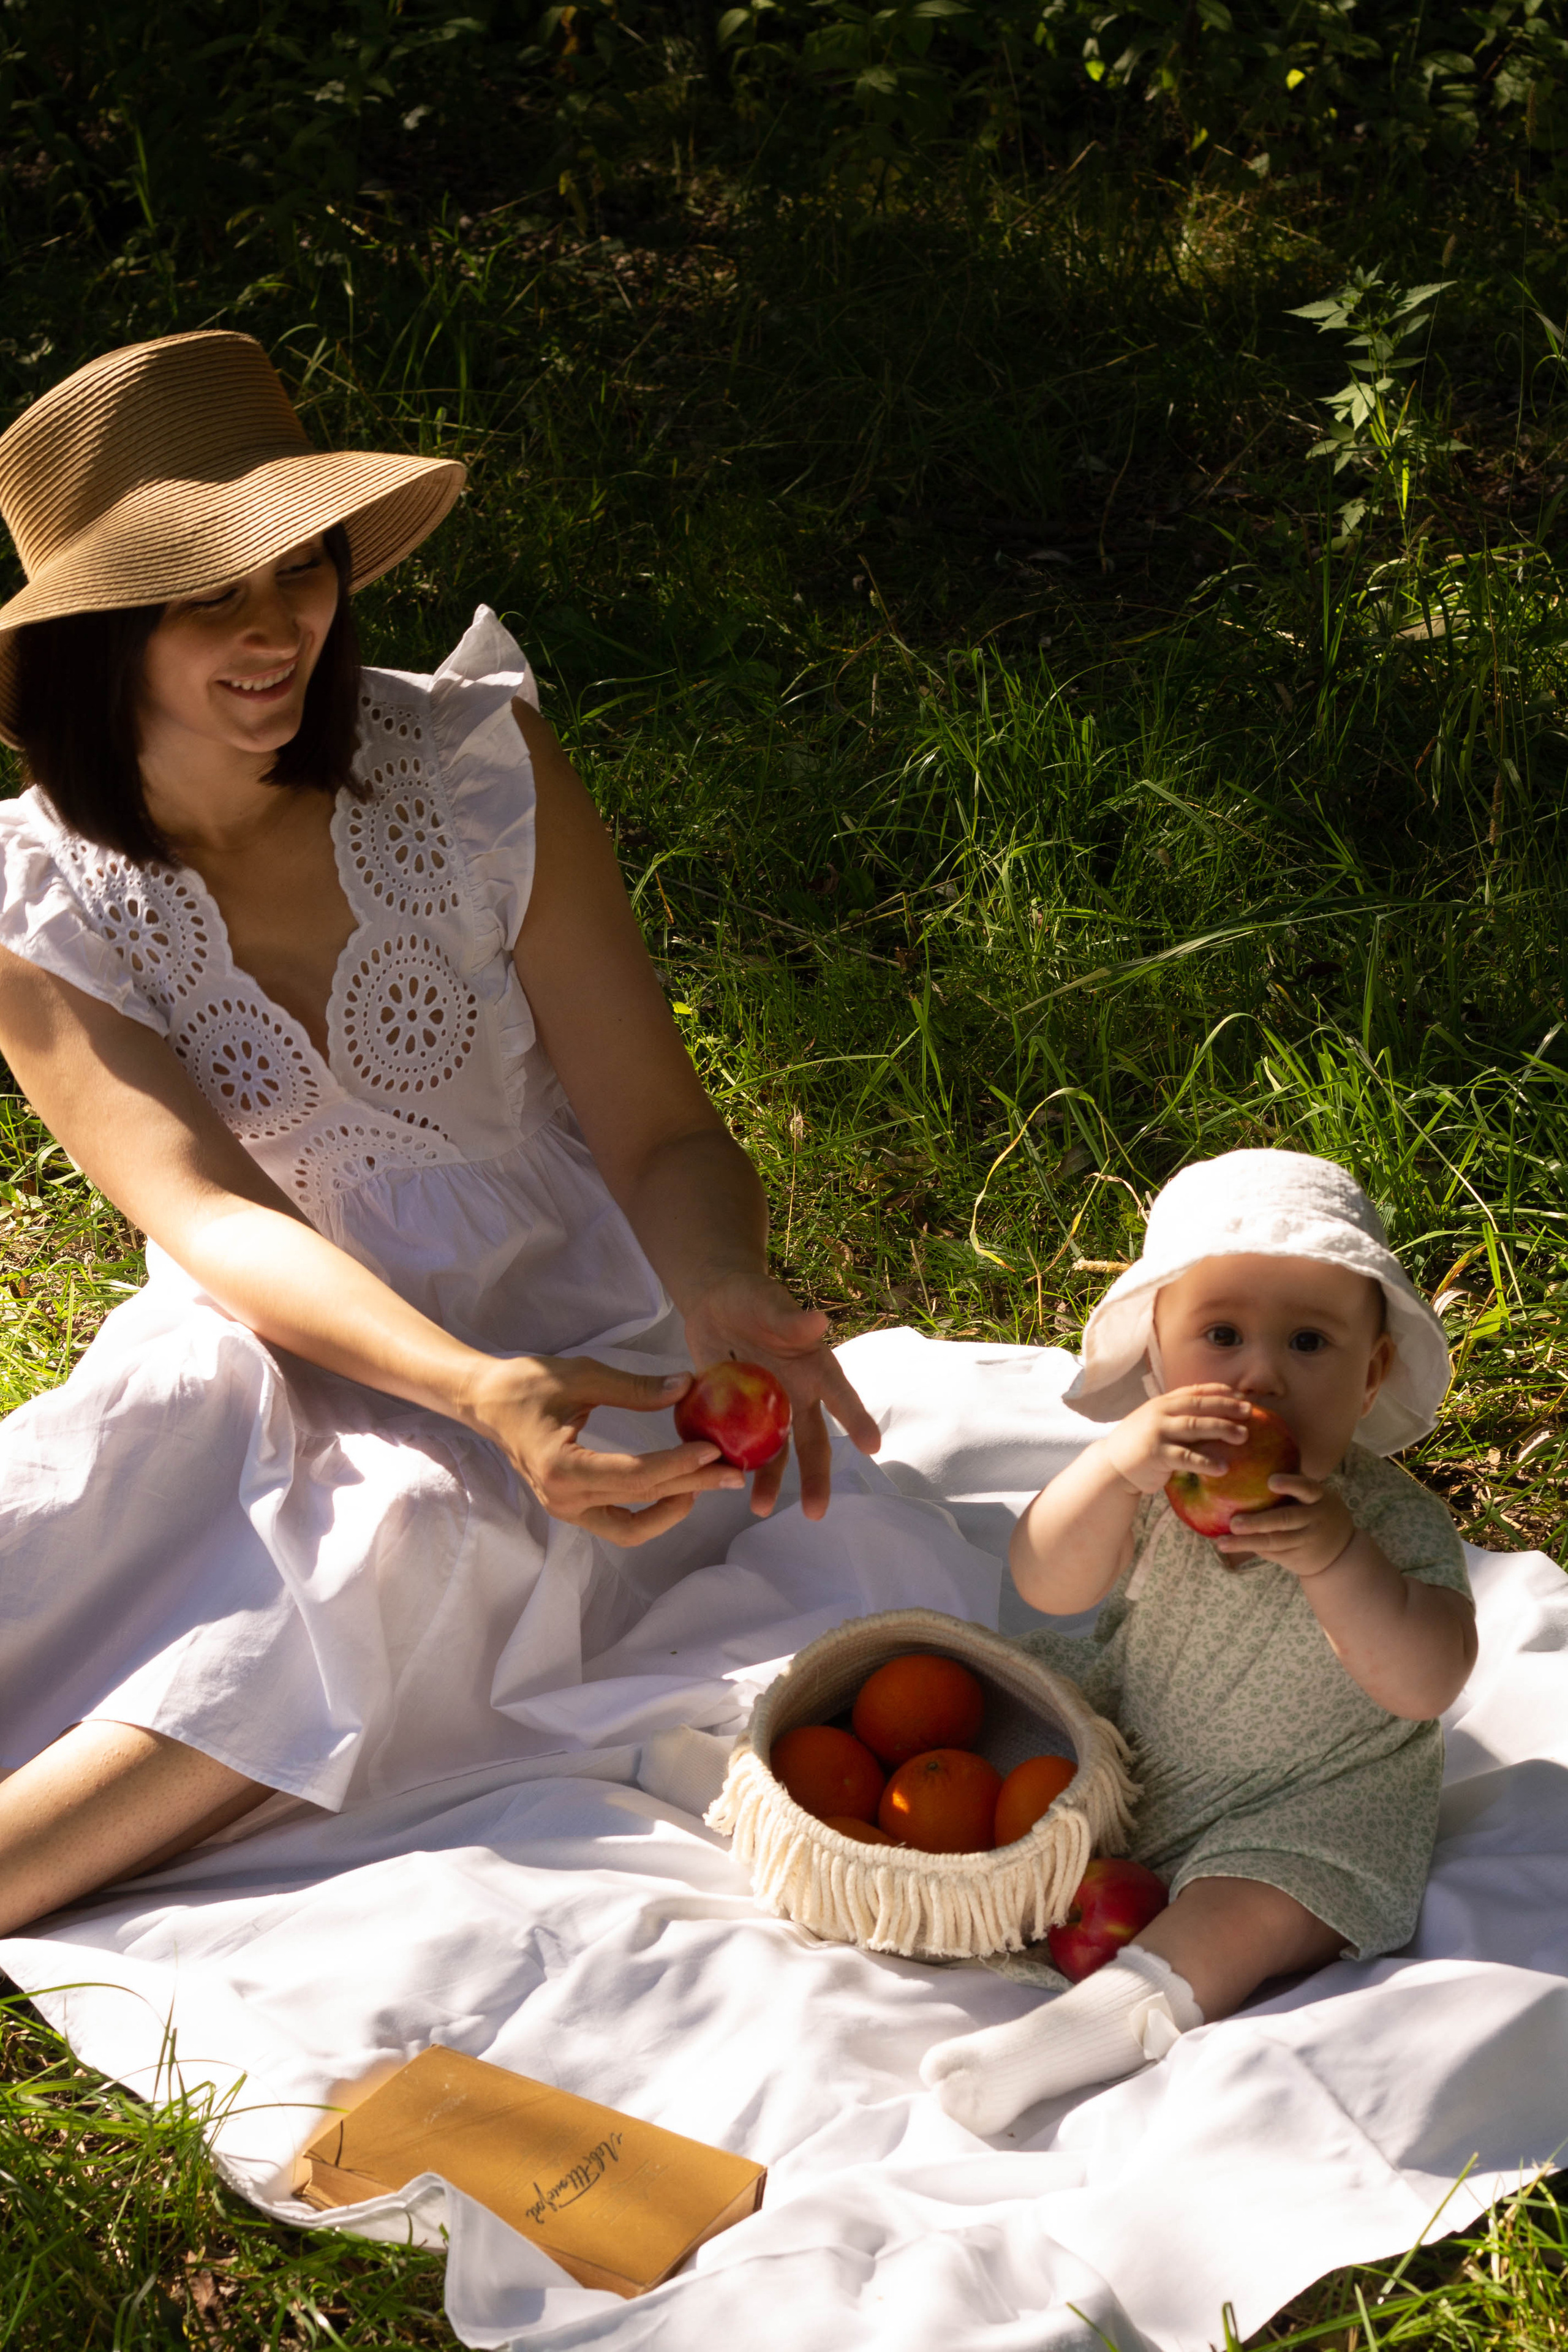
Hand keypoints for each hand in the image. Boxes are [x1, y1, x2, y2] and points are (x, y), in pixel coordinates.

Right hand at [463, 1352, 747, 1545]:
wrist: (488, 1402)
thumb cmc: (529, 1384)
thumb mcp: (583, 1376)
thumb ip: (636, 1388)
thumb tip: (687, 1386)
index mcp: (562, 1467)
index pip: (634, 1475)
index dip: (678, 1464)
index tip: (713, 1449)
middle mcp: (563, 1499)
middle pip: (641, 1499)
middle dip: (692, 1485)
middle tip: (734, 1472)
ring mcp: (567, 1510)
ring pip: (633, 1525)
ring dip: (673, 1508)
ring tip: (707, 1482)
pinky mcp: (573, 1508)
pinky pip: (619, 1524)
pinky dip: (651, 1513)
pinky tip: (678, 1489)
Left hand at [683, 1268, 880, 1520]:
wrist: (714, 1304)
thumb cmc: (751, 1297)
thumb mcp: (768, 1304)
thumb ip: (791, 1320)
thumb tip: (819, 1322)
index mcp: (815, 1369)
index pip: (841, 1397)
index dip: (857, 1420)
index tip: (872, 1447)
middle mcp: (797, 1396)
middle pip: (811, 1443)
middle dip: (815, 1477)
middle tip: (815, 1512)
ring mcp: (766, 1411)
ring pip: (774, 1452)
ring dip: (768, 1480)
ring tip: (757, 1508)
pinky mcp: (734, 1416)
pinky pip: (735, 1444)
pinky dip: (729, 1463)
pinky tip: (718, 1483)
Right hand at [1102, 1383, 1254, 1495]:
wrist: (1111, 1465)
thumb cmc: (1141, 1445)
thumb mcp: (1157, 1423)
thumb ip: (1179, 1417)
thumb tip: (1215, 1417)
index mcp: (1163, 1403)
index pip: (1195, 1391)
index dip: (1219, 1392)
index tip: (1241, 1396)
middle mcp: (1161, 1412)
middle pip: (1199, 1406)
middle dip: (1227, 1407)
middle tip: (1250, 1412)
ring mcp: (1158, 1432)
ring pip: (1195, 1426)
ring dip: (1222, 1429)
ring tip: (1243, 1436)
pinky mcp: (1156, 1454)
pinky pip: (1186, 1457)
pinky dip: (1206, 1462)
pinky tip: (1223, 1468)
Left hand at [1221, 1476, 1355, 1577]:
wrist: (1341, 1552)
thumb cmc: (1317, 1511)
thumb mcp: (1316, 1496)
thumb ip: (1295, 1481)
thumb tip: (1258, 1452)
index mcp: (1319, 1498)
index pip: (1307, 1488)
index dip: (1291, 1484)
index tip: (1271, 1481)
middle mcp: (1314, 1520)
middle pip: (1285, 1520)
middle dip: (1259, 1522)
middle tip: (1234, 1523)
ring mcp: (1306, 1541)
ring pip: (1275, 1542)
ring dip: (1246, 1542)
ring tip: (1222, 1542)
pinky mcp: (1296, 1558)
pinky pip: (1272, 1553)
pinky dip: (1251, 1548)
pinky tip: (1229, 1545)